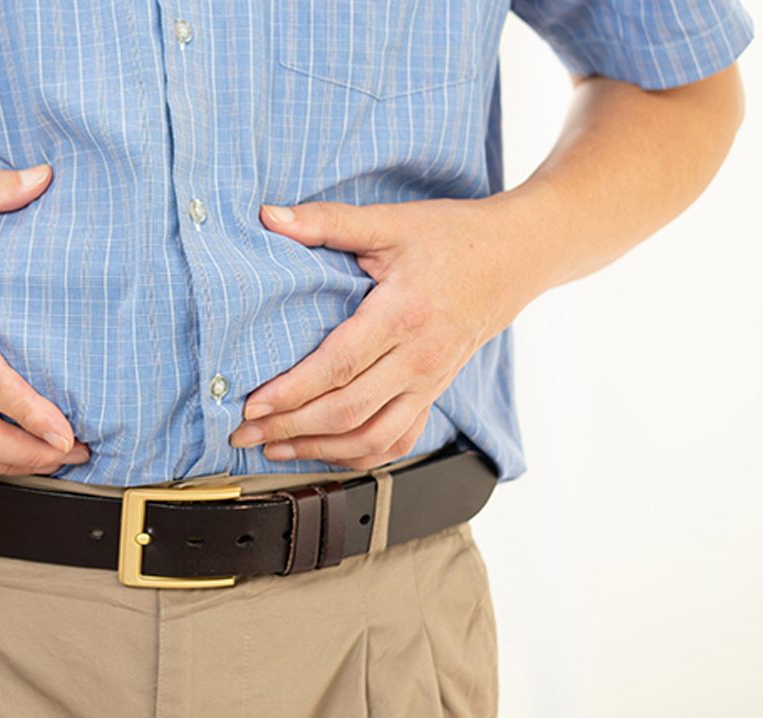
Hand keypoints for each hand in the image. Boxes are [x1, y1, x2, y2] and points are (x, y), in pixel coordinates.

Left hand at [229, 197, 545, 469]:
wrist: (518, 256)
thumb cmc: (454, 237)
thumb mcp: (391, 221)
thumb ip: (327, 222)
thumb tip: (269, 216)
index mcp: (403, 314)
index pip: (338, 366)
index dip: (292, 391)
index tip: (253, 403)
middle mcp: (420, 357)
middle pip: (348, 411)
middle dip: (289, 428)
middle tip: (244, 432)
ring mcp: (430, 382)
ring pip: (372, 437)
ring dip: (319, 450)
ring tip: (275, 447)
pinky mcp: (435, 393)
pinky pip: (398, 441)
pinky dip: (359, 455)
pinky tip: (324, 451)